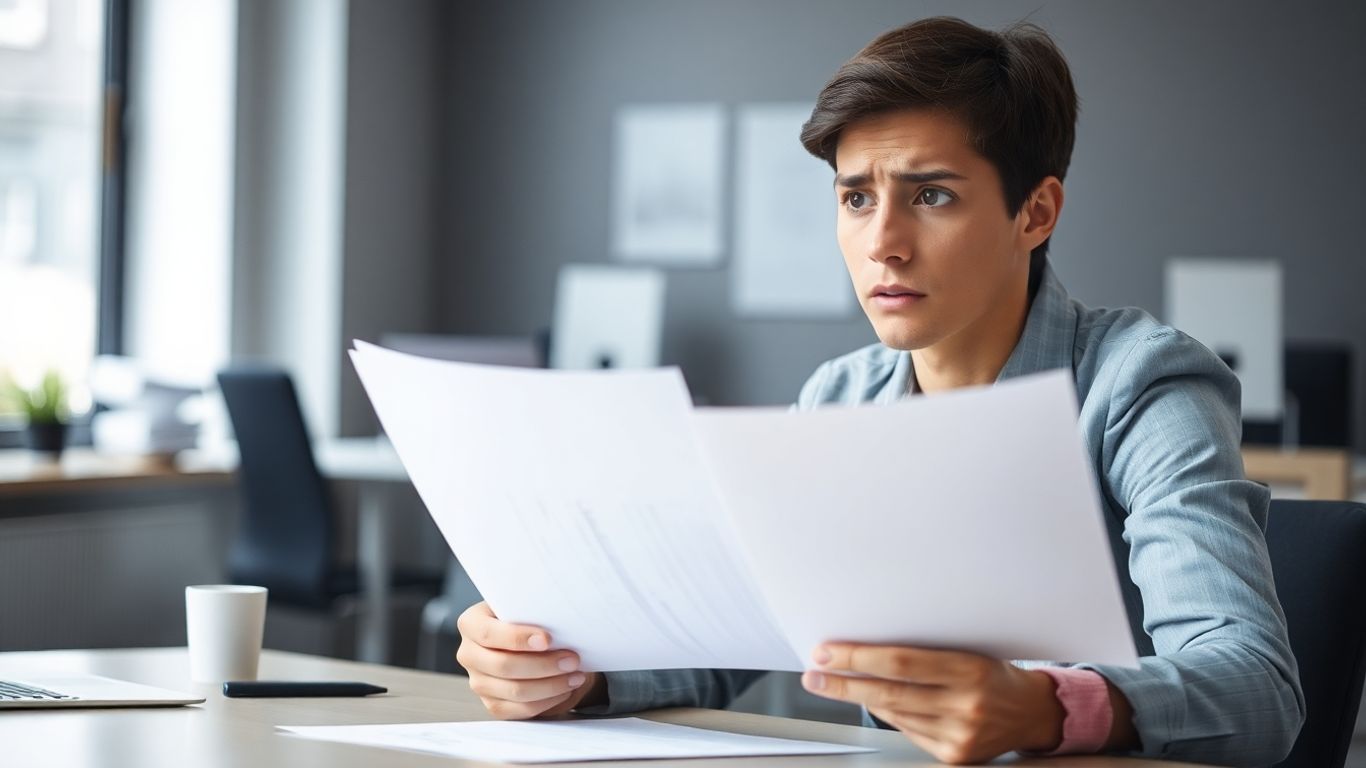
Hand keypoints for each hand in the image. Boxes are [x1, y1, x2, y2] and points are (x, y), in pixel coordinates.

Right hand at [455, 601, 602, 718]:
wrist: (531, 644)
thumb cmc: (530, 621)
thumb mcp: (526, 608)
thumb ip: (532, 611)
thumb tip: (558, 622)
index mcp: (471, 624)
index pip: (488, 634)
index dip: (517, 638)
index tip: (547, 639)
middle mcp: (468, 654)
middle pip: (504, 666)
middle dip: (543, 664)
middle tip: (572, 659)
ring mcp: (478, 682)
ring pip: (515, 691)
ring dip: (551, 685)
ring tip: (575, 675)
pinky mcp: (493, 704)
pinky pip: (520, 709)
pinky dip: (546, 701)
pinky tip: (564, 690)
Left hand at [801, 643, 1063, 764]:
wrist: (1032, 712)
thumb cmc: (994, 672)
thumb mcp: (968, 649)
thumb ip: (925, 651)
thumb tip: (868, 648)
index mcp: (970, 668)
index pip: (902, 662)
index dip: (859, 658)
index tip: (827, 652)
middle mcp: (966, 705)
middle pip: (890, 693)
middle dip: (844, 683)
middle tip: (813, 673)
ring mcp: (961, 735)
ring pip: (894, 714)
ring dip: (858, 698)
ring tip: (831, 684)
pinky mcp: (955, 757)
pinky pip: (907, 732)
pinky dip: (886, 714)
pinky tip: (871, 700)